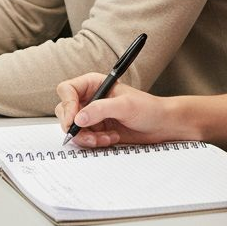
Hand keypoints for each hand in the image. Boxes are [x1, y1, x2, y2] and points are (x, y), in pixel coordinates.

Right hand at [54, 73, 177, 147]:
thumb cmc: (148, 108)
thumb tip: (79, 118)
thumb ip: (101, 109)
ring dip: (87, 137)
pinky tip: (111, 138)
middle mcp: (89, 98)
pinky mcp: (96, 129)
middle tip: (89, 135)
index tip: (75, 120)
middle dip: (76, 126)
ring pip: (73, 128)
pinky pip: (84, 138)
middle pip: (65, 111)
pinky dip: (94, 142)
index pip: (67, 90)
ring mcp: (92, 115)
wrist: (161, 125)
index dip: (67, 105)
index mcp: (93, 83)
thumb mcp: (125, 106)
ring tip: (105, 138)